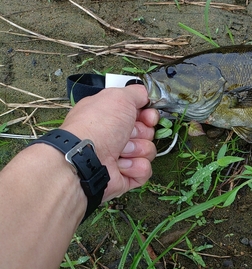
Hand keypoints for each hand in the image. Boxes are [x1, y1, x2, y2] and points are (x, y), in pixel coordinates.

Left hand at [61, 84, 159, 200]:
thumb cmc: (98, 125)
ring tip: (121, 152)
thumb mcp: (118, 97)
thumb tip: (147, 95)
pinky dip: (135, 167)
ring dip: (138, 150)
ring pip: (148, 151)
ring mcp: (120, 156)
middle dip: (142, 133)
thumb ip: (136, 92)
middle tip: (127, 134)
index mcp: (112, 116)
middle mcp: (115, 135)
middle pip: (147, 132)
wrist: (86, 159)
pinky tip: (121, 165)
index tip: (148, 117)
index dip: (148, 115)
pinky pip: (144, 170)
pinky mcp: (125, 176)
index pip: (142, 114)